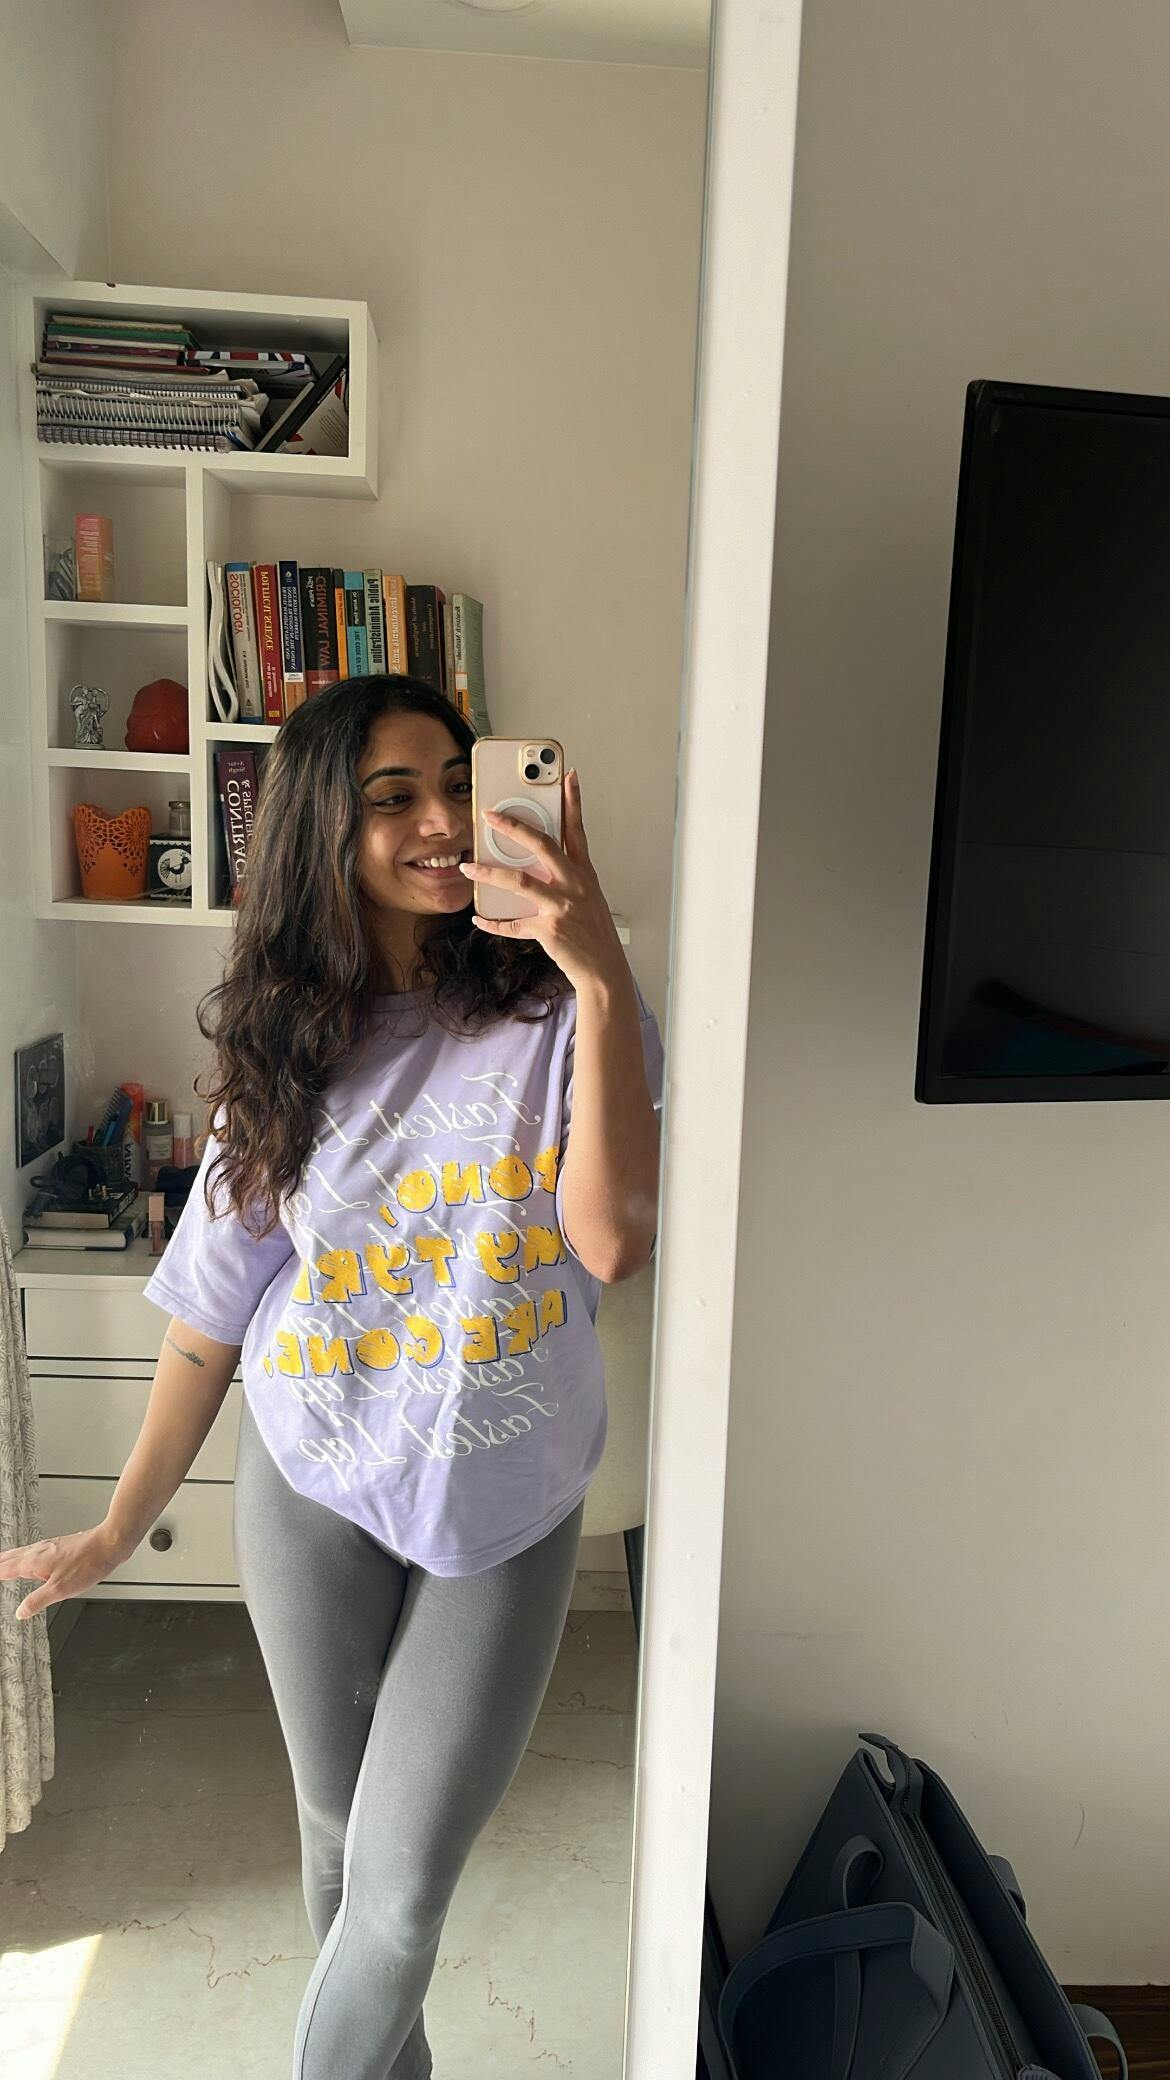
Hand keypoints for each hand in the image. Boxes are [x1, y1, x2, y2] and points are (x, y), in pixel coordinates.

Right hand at [0, 1522, 130, 1619]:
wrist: (109, 1544)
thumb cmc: (87, 1563)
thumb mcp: (59, 1590)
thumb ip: (37, 1601)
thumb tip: (21, 1612)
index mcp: (33, 1562)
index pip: (5, 1568)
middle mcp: (39, 1551)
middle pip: (10, 1557)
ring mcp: (49, 1547)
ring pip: (22, 1552)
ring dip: (10, 1558)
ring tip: (3, 1562)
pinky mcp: (60, 1546)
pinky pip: (35, 1551)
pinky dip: (25, 1555)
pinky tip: (33, 1559)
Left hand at [460, 768, 625, 994]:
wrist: (604, 969)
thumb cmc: (594, 933)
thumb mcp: (587, 898)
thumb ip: (564, 877)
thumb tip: (532, 863)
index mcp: (584, 874)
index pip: (577, 830)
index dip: (573, 801)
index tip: (567, 776)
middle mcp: (574, 885)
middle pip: (543, 845)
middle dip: (514, 827)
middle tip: (490, 815)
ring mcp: (561, 907)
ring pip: (519, 881)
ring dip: (488, 873)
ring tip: (467, 868)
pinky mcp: (549, 930)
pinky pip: (512, 925)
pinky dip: (492, 922)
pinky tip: (478, 918)